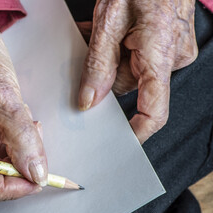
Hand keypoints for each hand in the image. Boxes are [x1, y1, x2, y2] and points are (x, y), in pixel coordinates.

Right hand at [0, 12, 47, 203]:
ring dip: (17, 155)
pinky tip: (20, 126)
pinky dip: (13, 146)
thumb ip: (21, 137)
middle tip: (37, 152)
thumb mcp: (2, 95)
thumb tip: (36, 172)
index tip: (36, 182)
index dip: (7, 190)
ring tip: (28, 128)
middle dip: (15, 168)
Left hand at [77, 0, 197, 142]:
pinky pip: (139, 58)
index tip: (120, 141)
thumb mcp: (109, 22)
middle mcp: (172, 57)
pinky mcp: (168, 45)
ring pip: (130, 71)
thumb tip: (89, 101)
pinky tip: (110, 35)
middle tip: (91, 51)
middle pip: (130, 85)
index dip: (138, 131)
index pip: (153, 109)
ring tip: (99, 35)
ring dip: (110, 57)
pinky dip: (120, 50)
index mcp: (159, 54)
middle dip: (105, 72)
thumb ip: (98, 64)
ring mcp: (172, 51)